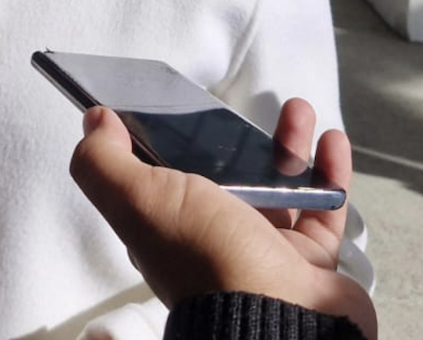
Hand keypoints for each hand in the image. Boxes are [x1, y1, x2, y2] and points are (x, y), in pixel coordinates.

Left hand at [69, 99, 376, 339]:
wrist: (282, 321)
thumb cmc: (210, 262)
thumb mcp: (140, 199)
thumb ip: (106, 161)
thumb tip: (92, 122)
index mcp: (169, 227)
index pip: (161, 176)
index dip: (166, 140)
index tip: (177, 105)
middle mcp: (214, 239)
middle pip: (224, 176)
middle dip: (233, 137)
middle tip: (242, 110)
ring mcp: (265, 249)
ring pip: (277, 183)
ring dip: (289, 143)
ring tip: (298, 110)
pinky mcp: (310, 258)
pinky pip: (323, 205)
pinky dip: (329, 172)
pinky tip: (330, 142)